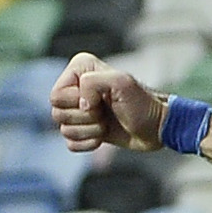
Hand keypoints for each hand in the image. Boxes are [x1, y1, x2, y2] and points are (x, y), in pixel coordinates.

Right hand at [52, 52, 168, 152]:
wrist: (155, 128)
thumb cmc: (142, 104)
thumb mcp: (121, 83)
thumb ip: (93, 83)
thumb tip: (81, 104)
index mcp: (79, 69)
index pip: (56, 95)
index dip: (77, 103)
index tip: (101, 101)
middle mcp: (75, 87)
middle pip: (56, 113)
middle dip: (84, 119)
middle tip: (105, 113)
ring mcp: (79, 109)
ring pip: (63, 129)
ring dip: (89, 131)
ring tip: (107, 123)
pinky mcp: (83, 130)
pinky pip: (70, 143)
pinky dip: (88, 143)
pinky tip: (104, 137)